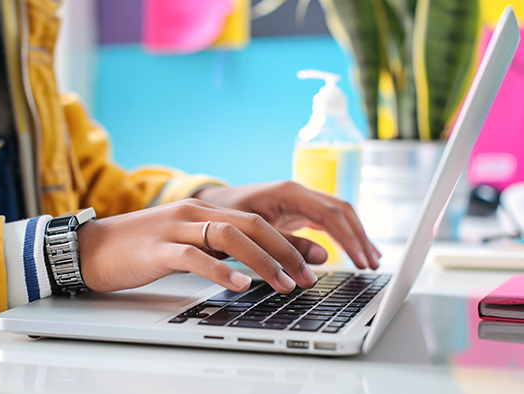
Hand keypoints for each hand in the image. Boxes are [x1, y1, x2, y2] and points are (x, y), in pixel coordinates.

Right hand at [78, 199, 317, 293]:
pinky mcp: (158, 249)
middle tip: (306, 277)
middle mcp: (193, 213)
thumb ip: (213, 247)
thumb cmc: (138, 249)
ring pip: (230, 236)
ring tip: (283, 284)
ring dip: (263, 261)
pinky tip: (239, 286)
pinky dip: (221, 271)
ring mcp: (175, 228)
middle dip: (285, 252)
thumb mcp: (182, 242)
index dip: (286, 242)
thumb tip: (249, 265)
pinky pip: (195, 256)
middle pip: (251, 225)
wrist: (92, 248)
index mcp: (202, 210)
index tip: (310, 264)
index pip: (255, 221)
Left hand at [195, 181, 380, 269]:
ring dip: (356, 236)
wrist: (209, 204)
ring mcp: (300, 199)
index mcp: (289, 192)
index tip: (360, 261)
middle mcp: (298, 191)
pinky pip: (328, 219)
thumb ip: (286, 245)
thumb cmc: (225, 215)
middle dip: (359, 238)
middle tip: (372, 265)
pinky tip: (355, 251)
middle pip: (341, 211)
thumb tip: (325, 257)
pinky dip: (344, 234)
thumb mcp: (253, 233)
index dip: (349, 239)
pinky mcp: (298, 209)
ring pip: (338, 213)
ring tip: (372, 260)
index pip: (330, 214)